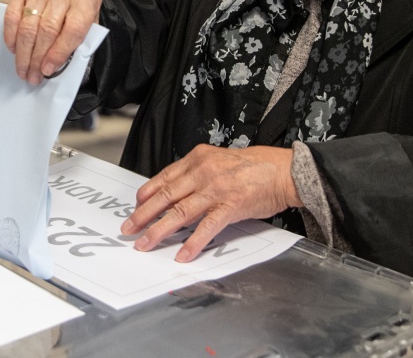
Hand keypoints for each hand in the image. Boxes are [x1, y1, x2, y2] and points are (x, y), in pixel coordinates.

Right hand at [3, 0, 101, 84]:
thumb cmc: (80, 10)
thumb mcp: (90, 25)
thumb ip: (78, 44)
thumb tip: (54, 68)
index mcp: (86, 1)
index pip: (73, 30)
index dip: (59, 53)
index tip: (48, 71)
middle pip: (47, 29)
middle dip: (37, 58)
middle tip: (32, 76)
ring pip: (28, 25)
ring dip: (23, 53)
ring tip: (23, 70)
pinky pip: (12, 15)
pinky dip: (11, 35)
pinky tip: (14, 49)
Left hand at [119, 145, 301, 261]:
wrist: (283, 170)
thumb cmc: (254, 166)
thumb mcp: (218, 160)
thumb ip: (197, 173)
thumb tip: (175, 192)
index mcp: (197, 158)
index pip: (163, 177)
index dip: (146, 194)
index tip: (135, 206)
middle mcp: (202, 172)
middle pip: (165, 196)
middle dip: (142, 215)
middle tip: (128, 228)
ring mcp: (215, 190)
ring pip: (179, 213)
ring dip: (158, 231)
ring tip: (145, 243)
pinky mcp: (230, 207)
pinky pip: (206, 228)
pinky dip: (192, 243)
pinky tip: (182, 254)